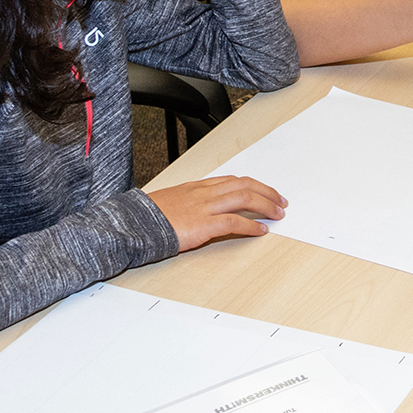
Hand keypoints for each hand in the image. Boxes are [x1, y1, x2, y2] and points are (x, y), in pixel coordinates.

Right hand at [149, 175, 286, 250]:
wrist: (131, 224)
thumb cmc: (146, 216)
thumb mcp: (170, 202)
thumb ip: (188, 203)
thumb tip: (200, 211)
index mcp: (196, 186)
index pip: (232, 180)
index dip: (253, 185)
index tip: (265, 191)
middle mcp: (203, 192)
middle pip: (244, 185)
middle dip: (267, 192)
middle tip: (280, 201)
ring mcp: (204, 207)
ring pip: (245, 199)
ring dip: (266, 205)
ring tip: (278, 214)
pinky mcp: (203, 224)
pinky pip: (235, 222)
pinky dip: (252, 226)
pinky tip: (261, 231)